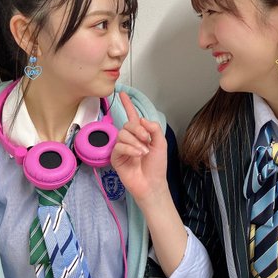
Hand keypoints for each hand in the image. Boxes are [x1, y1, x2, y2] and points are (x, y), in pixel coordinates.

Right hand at [110, 92, 167, 207]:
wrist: (152, 183)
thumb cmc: (157, 166)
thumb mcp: (161, 143)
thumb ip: (154, 128)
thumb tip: (141, 119)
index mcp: (140, 135)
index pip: (132, 116)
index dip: (128, 105)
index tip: (123, 93)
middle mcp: (129, 139)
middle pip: (127, 125)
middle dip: (138, 130)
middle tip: (147, 140)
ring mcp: (121, 148)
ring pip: (122, 134)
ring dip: (136, 142)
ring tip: (144, 152)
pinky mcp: (116, 157)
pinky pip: (119, 146)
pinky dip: (130, 149)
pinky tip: (138, 155)